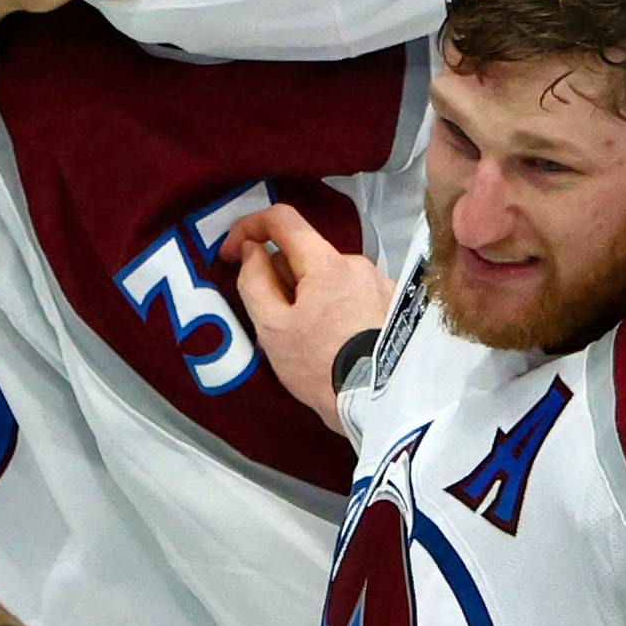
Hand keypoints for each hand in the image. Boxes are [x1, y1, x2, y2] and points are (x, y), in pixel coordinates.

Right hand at [224, 202, 391, 421]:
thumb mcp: (272, 328)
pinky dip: (332, 307)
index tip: (231, 252)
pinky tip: (330, 342)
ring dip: (307, 295)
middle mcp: (359, 264)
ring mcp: (380, 285)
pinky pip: (350, 294)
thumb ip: (254, 281)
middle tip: (268, 318)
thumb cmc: (320, 367)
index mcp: (327, 263)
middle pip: (306, 254)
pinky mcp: (393, 307)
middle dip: (279, 275)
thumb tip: (251, 250)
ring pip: (328, 277)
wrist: (379, 405)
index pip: (283, 219)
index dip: (248, 227)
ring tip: (303, 340)